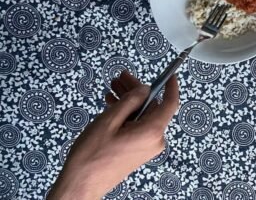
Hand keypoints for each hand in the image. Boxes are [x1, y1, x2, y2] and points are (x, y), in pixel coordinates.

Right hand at [48, 71, 178, 199]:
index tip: (169, 75)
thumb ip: (130, 101)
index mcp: (152, 131)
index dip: (170, 86)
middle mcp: (154, 140)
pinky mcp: (137, 151)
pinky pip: (137, 127)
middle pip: (152, 107)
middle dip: (136, 91)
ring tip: (112, 88)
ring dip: (128, 102)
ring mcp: (146, 147)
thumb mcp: (109, 120)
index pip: (170, 103)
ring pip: (142, 116)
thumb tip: (145, 89)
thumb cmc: (91, 155)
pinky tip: (112, 104)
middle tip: (121, 78)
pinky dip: (126, 115)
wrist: (80, 185)